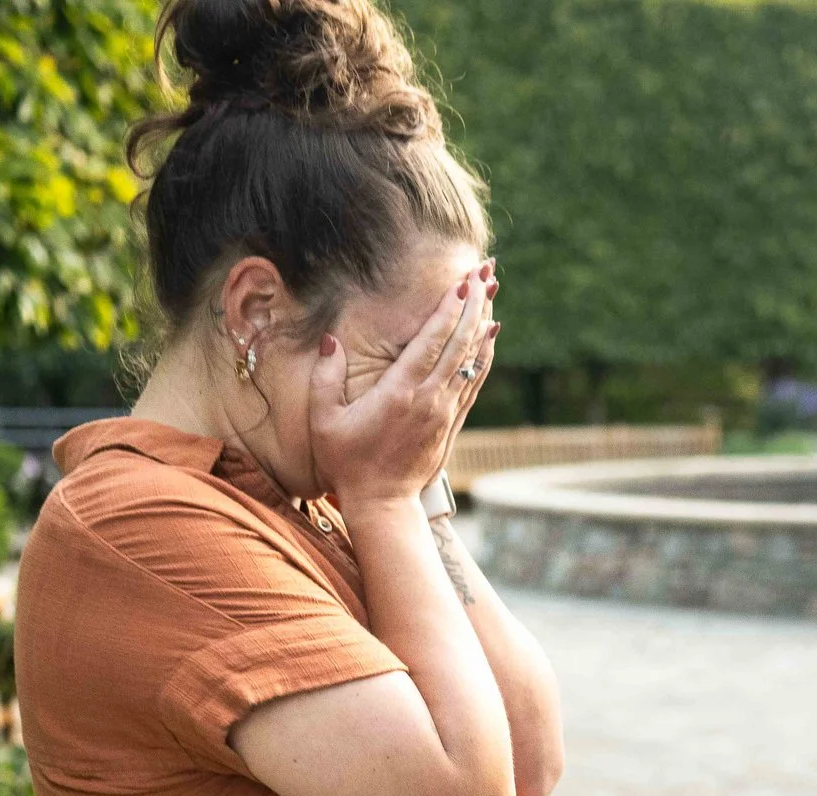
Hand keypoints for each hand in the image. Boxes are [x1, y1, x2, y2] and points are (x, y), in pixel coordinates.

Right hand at [312, 264, 499, 509]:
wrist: (382, 503)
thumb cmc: (347, 462)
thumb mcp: (324, 420)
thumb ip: (325, 378)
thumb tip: (330, 340)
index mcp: (400, 392)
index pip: (431, 342)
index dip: (449, 310)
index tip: (462, 282)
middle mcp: (430, 398)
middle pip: (459, 342)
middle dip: (474, 303)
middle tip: (485, 271)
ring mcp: (445, 411)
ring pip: (472, 359)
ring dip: (483, 322)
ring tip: (492, 290)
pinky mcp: (452, 423)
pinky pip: (474, 381)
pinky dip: (484, 354)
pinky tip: (491, 334)